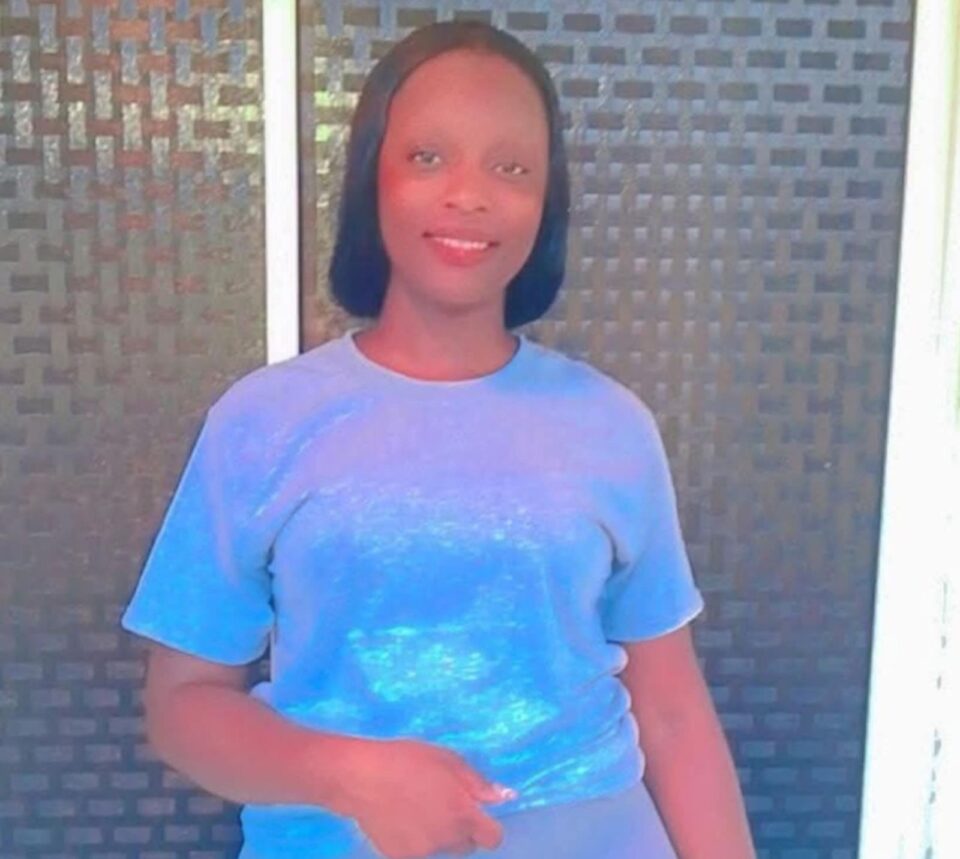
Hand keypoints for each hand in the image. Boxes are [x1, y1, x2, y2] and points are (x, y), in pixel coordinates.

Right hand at [341, 737, 517, 858]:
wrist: (360, 776)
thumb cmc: (407, 759)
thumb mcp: (448, 760)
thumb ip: (478, 783)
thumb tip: (503, 797)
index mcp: (463, 813)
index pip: (493, 838)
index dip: (488, 827)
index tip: (477, 814)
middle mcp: (447, 838)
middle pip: (467, 845)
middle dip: (461, 830)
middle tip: (441, 805)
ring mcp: (424, 851)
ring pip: (442, 849)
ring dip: (438, 835)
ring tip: (416, 808)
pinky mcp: (401, 858)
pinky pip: (418, 852)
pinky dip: (414, 840)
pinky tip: (399, 818)